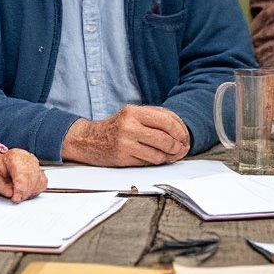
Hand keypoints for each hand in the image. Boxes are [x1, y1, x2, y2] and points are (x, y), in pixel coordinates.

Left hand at [0, 148, 45, 201]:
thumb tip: (11, 193)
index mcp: (14, 156)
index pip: (22, 172)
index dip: (21, 187)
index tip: (16, 198)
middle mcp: (27, 158)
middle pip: (32, 177)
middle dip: (25, 192)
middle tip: (16, 198)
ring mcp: (35, 163)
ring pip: (39, 180)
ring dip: (30, 192)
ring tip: (19, 194)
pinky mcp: (39, 171)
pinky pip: (42, 183)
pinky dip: (36, 190)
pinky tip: (26, 191)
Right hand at [62, 105, 190, 165]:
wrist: (88, 140)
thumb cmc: (115, 128)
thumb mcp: (132, 116)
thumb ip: (155, 119)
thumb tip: (179, 131)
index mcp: (134, 112)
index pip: (167, 120)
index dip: (181, 130)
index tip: (185, 137)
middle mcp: (129, 126)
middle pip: (165, 137)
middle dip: (178, 146)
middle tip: (181, 148)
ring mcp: (125, 142)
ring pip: (159, 153)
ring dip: (169, 156)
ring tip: (170, 155)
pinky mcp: (123, 157)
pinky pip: (148, 161)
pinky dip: (157, 161)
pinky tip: (157, 158)